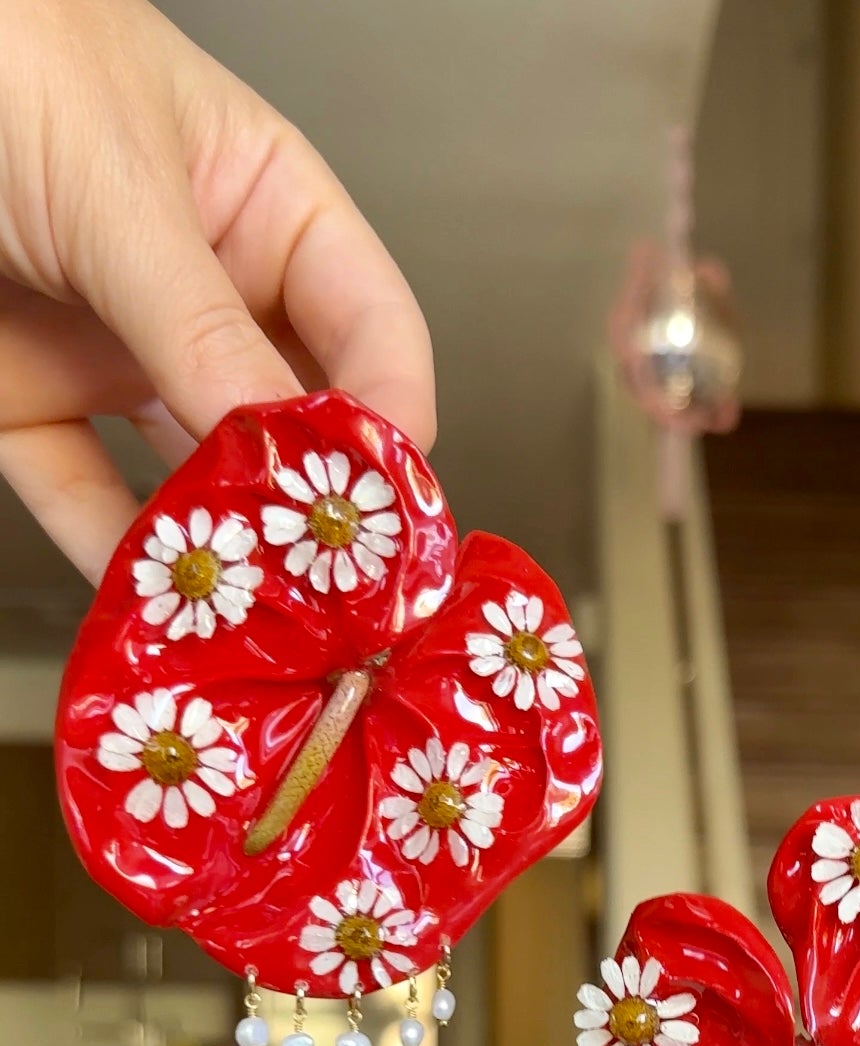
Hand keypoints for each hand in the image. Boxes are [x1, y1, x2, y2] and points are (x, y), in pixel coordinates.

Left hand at [0, 0, 434, 581]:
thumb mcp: (119, 192)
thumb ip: (205, 331)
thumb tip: (292, 452)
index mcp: (264, 209)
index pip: (372, 329)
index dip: (394, 415)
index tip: (392, 499)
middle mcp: (205, 291)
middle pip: (294, 421)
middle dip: (316, 505)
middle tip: (337, 585)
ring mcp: (119, 354)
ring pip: (196, 477)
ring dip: (224, 547)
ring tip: (255, 610)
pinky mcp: (32, 404)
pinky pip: (88, 498)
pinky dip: (118, 556)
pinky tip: (156, 595)